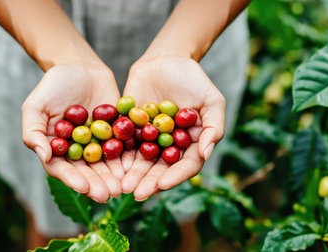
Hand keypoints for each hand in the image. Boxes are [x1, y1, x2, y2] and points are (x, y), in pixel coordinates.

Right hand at [22, 64, 123, 202]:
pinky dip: (127, 157)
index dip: (73, 179)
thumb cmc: (53, 85)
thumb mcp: (35, 106)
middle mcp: (78, 150)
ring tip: (122, 186)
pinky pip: (122, 147)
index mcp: (57, 149)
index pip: (63, 169)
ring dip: (114, 176)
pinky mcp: (116, 131)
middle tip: (109, 194)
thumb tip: (43, 156)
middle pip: (87, 171)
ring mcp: (98, 142)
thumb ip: (33, 132)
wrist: (79, 66)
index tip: (83, 188)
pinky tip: (132, 166)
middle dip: (98, 183)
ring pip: (106, 164)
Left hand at [122, 56, 225, 200]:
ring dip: (133, 175)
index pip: (186, 166)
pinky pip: (126, 145)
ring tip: (123, 186)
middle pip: (161, 169)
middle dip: (149, 182)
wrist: (165, 59)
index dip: (175, 176)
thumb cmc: (193, 79)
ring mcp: (150, 138)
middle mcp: (170, 145)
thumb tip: (206, 153)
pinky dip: (121, 156)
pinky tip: (114, 166)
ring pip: (142, 161)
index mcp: (191, 143)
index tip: (162, 184)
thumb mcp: (212, 100)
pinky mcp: (132, 129)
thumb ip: (213, 126)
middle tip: (137, 194)